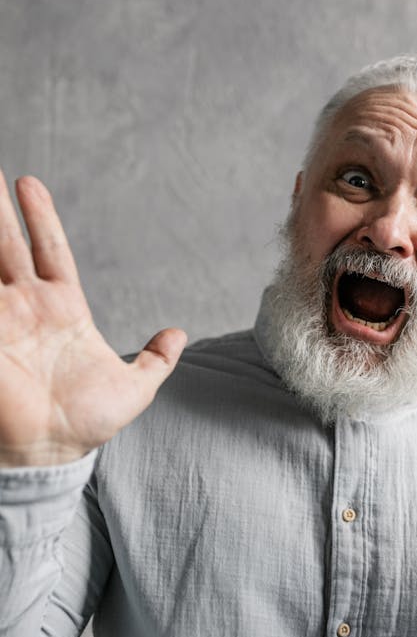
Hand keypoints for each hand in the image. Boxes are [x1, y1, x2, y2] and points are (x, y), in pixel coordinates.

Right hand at [0, 170, 185, 466]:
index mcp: (61, 309)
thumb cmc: (86, 424)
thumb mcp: (135, 389)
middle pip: (8, 246)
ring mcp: (0, 318)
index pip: (50, 250)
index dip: (40, 218)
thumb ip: (156, 360)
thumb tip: (178, 334)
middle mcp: (25, 307)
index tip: (29, 182)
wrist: (49, 454)